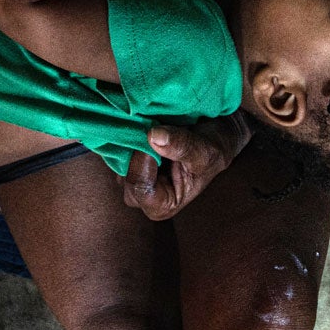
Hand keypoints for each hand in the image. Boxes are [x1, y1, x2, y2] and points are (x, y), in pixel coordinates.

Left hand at [121, 115, 252, 220]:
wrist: (212, 135)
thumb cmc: (212, 150)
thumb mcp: (203, 150)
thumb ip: (181, 146)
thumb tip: (153, 136)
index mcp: (162, 205)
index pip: (140, 188)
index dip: (143, 163)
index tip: (155, 138)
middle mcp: (144, 196)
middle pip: (124, 177)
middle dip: (135, 153)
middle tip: (151, 129)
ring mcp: (132, 178)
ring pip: (118, 162)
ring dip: (129, 142)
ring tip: (149, 126)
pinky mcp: (127, 161)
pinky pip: (116, 150)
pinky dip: (126, 136)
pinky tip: (141, 124)